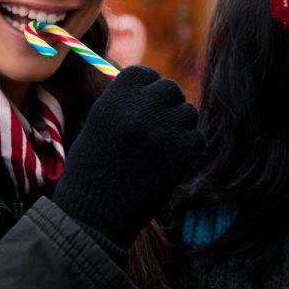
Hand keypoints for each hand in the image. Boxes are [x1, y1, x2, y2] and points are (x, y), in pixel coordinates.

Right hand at [52, 66, 204, 248]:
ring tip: (163, 149)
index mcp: (115, 99)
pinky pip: (197, 138)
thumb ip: (122, 104)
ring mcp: (163, 128)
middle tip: (160, 127)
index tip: (148, 101)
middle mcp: (140, 108)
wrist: (95, 214)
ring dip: (180, 127)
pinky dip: (189, 150)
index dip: (149, 86)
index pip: (144, 74)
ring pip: (188, 112)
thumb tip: (148, 90)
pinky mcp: (182, 151)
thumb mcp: (98, 125)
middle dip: (167, 105)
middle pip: (170, 89)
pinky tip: (171, 163)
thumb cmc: (91, 172)